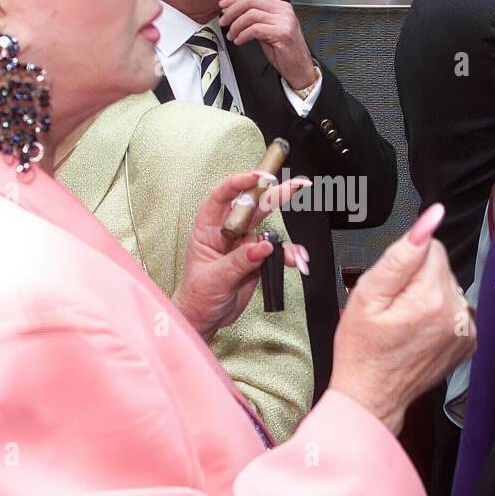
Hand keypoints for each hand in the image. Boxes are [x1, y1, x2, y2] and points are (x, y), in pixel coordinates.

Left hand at [172, 170, 310, 339]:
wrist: (205, 318)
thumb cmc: (197, 296)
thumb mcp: (214, 279)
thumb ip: (239, 262)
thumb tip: (262, 247)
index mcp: (207, 229)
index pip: (221, 197)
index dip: (238, 184)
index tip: (256, 177)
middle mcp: (227, 232)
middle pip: (251, 206)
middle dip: (273, 194)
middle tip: (294, 186)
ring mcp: (243, 244)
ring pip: (268, 229)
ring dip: (285, 237)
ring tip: (297, 252)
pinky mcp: (256, 258)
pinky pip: (275, 251)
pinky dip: (287, 255)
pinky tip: (294, 261)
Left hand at [218, 0, 317, 90]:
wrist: (300, 69)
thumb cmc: (284, 52)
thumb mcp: (268, 30)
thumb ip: (256, 19)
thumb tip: (234, 13)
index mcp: (281, 7)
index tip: (223, 5)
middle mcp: (284, 11)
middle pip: (252, 1)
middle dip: (232, 10)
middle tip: (223, 20)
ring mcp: (284, 21)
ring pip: (251, 15)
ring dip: (236, 25)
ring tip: (232, 35)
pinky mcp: (282, 34)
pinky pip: (255, 29)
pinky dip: (243, 35)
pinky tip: (239, 41)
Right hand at [327, 203, 474, 433]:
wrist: (370, 396)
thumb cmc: (362, 351)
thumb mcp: (367, 295)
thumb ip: (401, 254)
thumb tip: (431, 219)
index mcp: (432, 297)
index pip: (431, 247)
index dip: (404, 263)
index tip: (390, 288)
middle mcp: (457, 313)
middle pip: (440, 267)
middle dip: (415, 280)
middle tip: (392, 308)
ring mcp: (466, 331)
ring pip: (447, 287)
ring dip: (426, 297)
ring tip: (403, 323)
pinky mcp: (468, 342)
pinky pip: (454, 309)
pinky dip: (437, 315)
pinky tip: (417, 333)